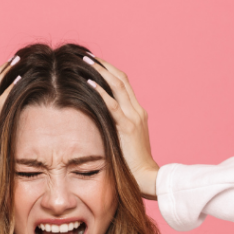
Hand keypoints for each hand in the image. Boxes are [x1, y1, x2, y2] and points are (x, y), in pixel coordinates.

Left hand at [84, 55, 159, 199]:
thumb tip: (98, 124)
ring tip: (87, 62)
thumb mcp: (125, 141)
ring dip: (101, 72)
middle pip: (122, 80)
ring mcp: (134, 118)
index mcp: (138, 113)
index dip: (111, 72)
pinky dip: (101, 92)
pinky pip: (112, 105)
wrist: (147, 177)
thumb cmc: (133, 164)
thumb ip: (116, 129)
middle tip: (89, 56)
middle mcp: (138, 111)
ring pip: (118, 86)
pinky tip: (90, 82)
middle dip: (105, 66)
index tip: (96, 64)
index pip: (124, 85)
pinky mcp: (128, 127)